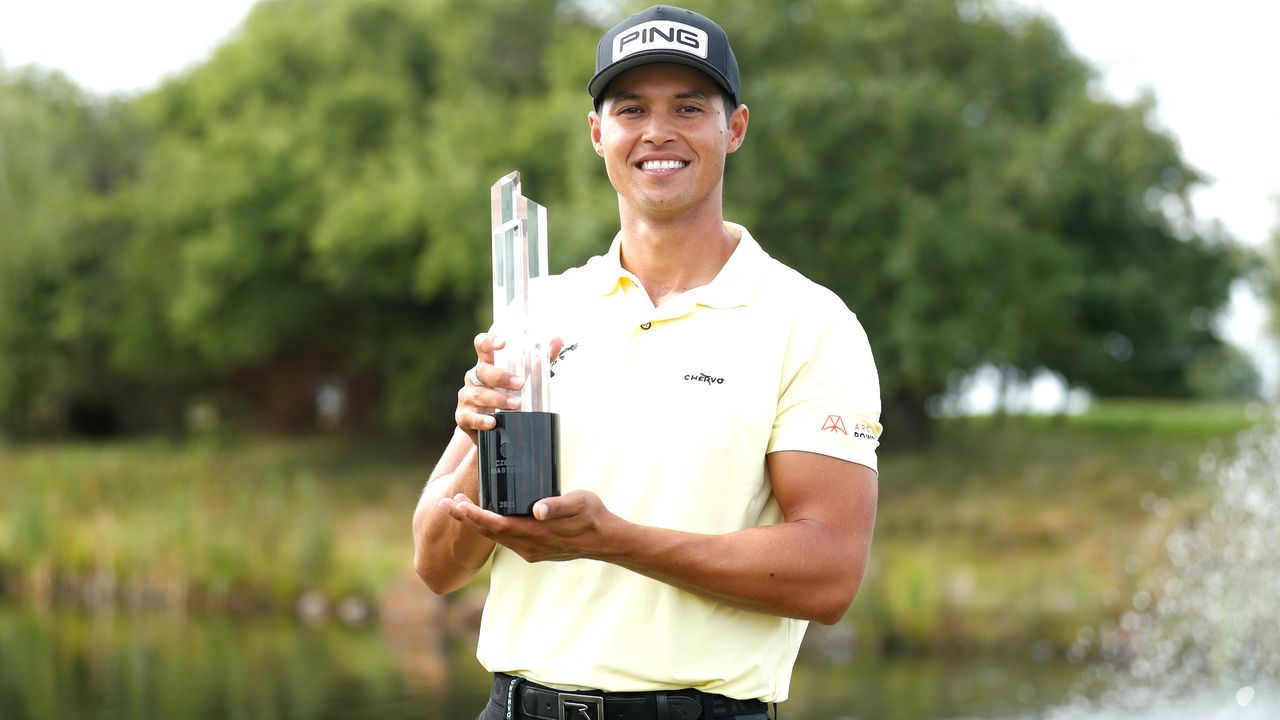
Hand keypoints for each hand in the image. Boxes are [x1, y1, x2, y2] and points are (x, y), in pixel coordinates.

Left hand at [437, 490, 616, 562]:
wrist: (606, 540)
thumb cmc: (592, 517)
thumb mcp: (578, 504)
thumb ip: (558, 505)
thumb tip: (538, 510)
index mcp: (535, 533)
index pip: (496, 525)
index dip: (474, 516)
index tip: (457, 504)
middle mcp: (528, 546)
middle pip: (490, 533)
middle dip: (466, 518)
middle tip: (446, 502)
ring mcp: (530, 551)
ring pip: (496, 538)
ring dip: (476, 524)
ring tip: (459, 508)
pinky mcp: (534, 551)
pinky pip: (506, 540)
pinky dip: (491, 529)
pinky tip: (486, 518)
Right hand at [455, 334, 563, 441]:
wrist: (497, 429)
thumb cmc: (510, 395)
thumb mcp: (527, 378)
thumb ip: (542, 360)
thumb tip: (557, 340)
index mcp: (487, 363)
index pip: (482, 345)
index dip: (489, 341)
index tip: (503, 342)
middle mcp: (474, 378)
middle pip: (482, 370)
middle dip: (501, 376)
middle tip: (520, 383)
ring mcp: (467, 397)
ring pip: (478, 394)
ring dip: (498, 399)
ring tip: (516, 404)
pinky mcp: (464, 417)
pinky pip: (470, 417)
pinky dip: (482, 419)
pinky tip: (493, 422)